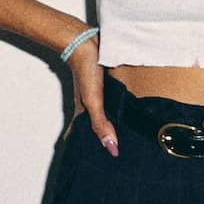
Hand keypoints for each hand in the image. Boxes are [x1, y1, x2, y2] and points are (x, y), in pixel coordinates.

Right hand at [66, 35, 118, 155]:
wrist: (87, 42)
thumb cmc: (85, 70)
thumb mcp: (93, 101)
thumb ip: (101, 124)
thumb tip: (111, 148)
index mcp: (82, 111)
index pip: (77, 134)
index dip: (79, 147)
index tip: (84, 161)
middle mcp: (90, 105)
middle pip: (91, 126)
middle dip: (97, 139)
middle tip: (109, 152)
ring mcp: (98, 94)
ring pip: (103, 114)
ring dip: (110, 124)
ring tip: (121, 136)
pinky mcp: (108, 85)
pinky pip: (112, 101)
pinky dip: (116, 109)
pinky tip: (126, 109)